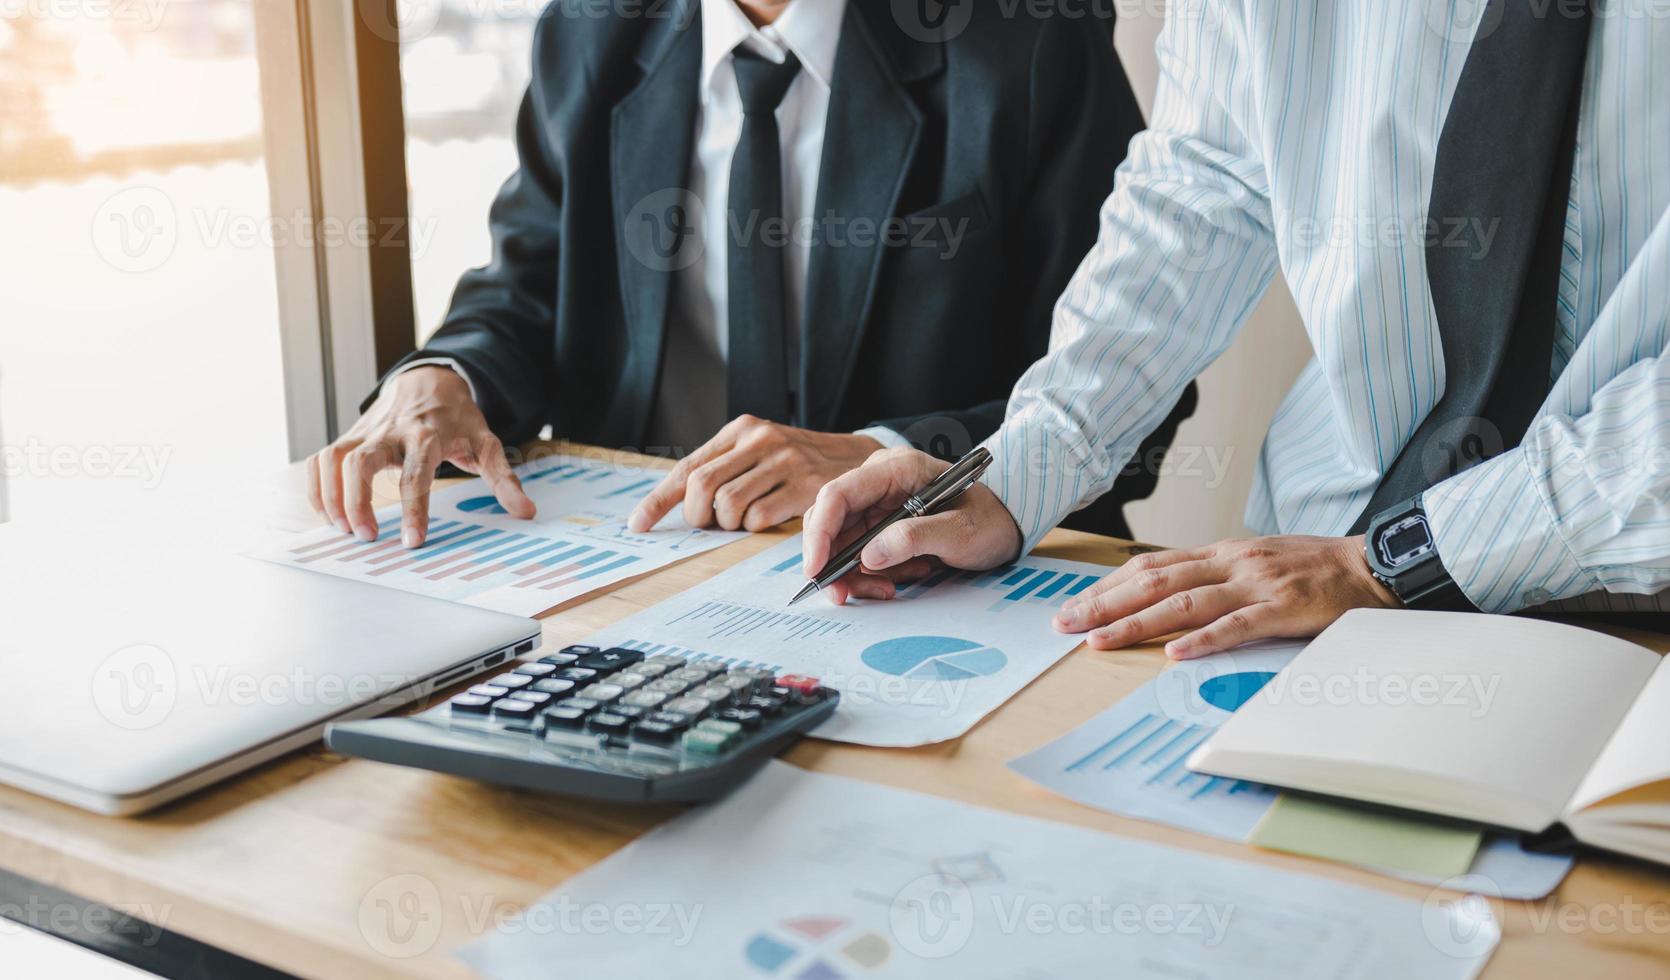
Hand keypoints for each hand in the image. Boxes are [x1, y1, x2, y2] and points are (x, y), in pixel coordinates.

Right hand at [306, 366, 534, 547]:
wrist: (429, 379)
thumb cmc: (457, 418)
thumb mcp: (486, 442)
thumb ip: (503, 479)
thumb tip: (526, 512)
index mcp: (427, 435)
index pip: (416, 474)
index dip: (414, 509)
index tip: (413, 541)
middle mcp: (391, 431)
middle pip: (360, 462)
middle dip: (358, 501)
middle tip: (366, 537)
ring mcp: (365, 432)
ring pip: (333, 458)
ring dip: (331, 497)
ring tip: (344, 530)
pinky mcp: (349, 435)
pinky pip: (320, 459)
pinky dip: (317, 487)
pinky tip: (328, 513)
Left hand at [628, 416, 883, 532]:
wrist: (860, 460)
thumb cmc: (800, 461)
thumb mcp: (761, 449)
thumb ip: (725, 466)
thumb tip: (676, 500)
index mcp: (741, 429)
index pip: (688, 466)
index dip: (659, 499)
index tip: (639, 524)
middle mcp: (760, 440)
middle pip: (701, 486)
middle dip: (697, 516)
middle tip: (709, 525)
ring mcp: (783, 462)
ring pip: (728, 506)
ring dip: (729, 524)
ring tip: (745, 520)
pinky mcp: (805, 486)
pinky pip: (758, 519)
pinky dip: (755, 528)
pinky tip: (769, 520)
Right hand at [800, 447, 1021, 603]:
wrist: (1005, 524)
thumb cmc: (988, 520)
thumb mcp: (961, 532)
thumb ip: (916, 538)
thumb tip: (869, 556)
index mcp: (896, 469)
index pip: (839, 494)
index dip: (820, 532)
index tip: (816, 568)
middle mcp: (878, 482)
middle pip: (829, 520)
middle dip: (830, 561)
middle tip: (841, 594)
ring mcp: (876, 504)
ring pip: (839, 542)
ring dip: (853, 574)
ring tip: (888, 589)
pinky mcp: (878, 526)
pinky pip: (856, 553)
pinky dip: (869, 575)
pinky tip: (898, 579)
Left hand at [1054, 535, 1401, 658]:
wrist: (1376, 565)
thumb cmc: (1316, 569)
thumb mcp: (1258, 562)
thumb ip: (1218, 576)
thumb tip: (1172, 596)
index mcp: (1222, 553)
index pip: (1152, 566)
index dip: (1110, 585)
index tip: (1076, 604)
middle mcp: (1231, 563)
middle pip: (1155, 582)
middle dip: (1104, 604)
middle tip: (1065, 624)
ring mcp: (1256, 584)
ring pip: (1185, 603)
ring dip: (1137, 623)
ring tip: (1100, 641)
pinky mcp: (1284, 609)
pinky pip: (1238, 626)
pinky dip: (1204, 640)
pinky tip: (1175, 653)